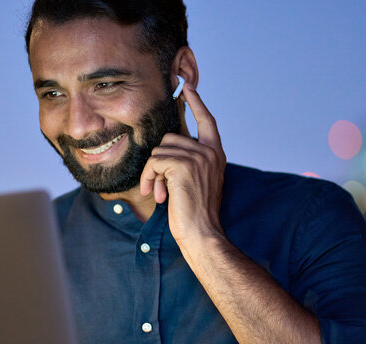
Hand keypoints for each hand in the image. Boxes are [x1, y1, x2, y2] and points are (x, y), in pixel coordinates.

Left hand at [140, 84, 226, 245]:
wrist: (201, 232)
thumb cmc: (195, 211)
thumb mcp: (197, 181)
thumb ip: (189, 162)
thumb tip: (165, 149)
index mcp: (215, 154)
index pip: (207, 120)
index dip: (197, 103)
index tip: (188, 87)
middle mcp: (209, 152)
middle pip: (170, 138)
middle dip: (158, 162)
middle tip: (160, 186)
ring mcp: (198, 157)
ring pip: (159, 151)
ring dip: (153, 173)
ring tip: (160, 193)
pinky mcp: (183, 165)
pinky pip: (154, 162)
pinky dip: (150, 178)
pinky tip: (157, 194)